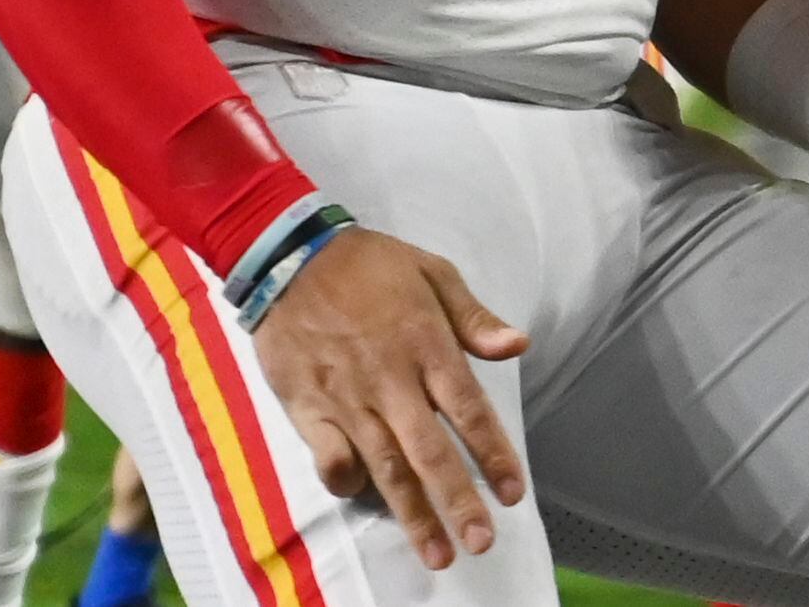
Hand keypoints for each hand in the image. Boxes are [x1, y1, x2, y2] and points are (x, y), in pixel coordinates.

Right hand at [252, 229, 528, 568]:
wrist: (289, 256)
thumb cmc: (370, 264)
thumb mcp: (433, 272)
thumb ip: (474, 319)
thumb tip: (518, 345)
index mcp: (427, 344)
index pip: (469, 410)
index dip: (494, 454)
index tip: (514, 493)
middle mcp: (390, 379)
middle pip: (430, 452)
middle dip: (457, 501)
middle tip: (481, 543)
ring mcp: (346, 397)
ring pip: (384, 466)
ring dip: (412, 513)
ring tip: (436, 551)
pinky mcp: (307, 406)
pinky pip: (329, 457)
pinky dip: (346, 481)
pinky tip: (363, 498)